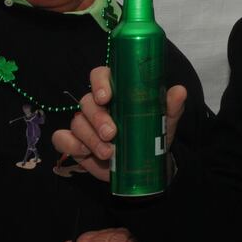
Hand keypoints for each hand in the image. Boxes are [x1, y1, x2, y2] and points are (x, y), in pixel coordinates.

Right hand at [50, 65, 186, 181]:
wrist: (144, 166)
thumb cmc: (152, 135)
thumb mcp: (164, 120)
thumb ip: (171, 106)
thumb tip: (179, 91)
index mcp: (117, 91)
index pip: (100, 75)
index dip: (100, 83)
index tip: (106, 97)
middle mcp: (98, 105)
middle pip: (87, 101)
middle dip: (97, 118)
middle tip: (112, 133)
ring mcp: (84, 123)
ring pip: (76, 121)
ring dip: (90, 137)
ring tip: (109, 152)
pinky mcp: (75, 142)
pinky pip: (62, 138)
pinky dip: (70, 144)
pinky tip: (84, 153)